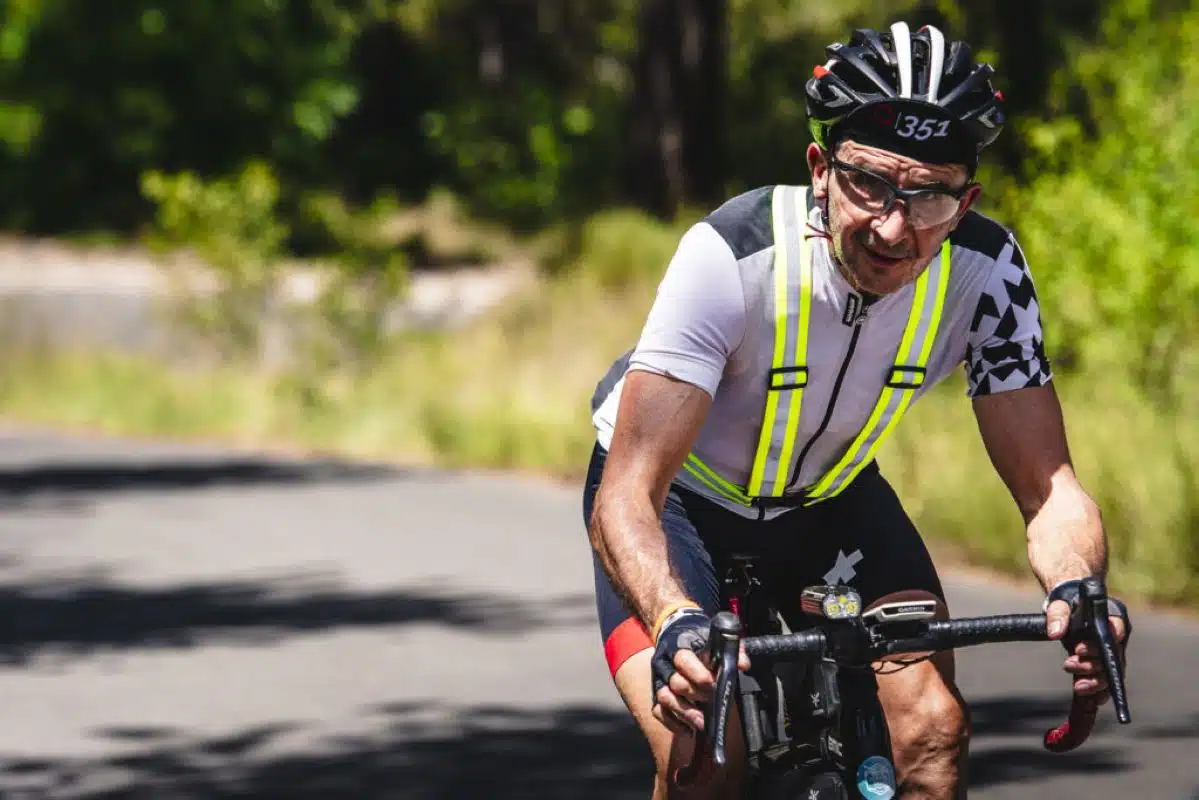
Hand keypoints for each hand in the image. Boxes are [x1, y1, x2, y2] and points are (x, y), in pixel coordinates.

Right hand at [650, 611, 750, 733]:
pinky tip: (688, 730)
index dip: (697, 673)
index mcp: (679, 647)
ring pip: (665, 699)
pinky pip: (658, 712)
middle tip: (711, 701)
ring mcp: (659, 680)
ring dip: (685, 713)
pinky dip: (672, 723)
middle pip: (676, 683)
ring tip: (701, 723)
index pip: (683, 659)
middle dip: (695, 694)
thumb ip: (731, 649)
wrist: (676, 634)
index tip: (712, 683)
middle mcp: (665, 664)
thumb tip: (743, 665)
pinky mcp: (656, 694)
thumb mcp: (713, 638)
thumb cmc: (698, 639)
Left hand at [1046, 593, 1130, 705]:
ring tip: (1078, 686)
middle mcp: (1117, 636)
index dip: (1102, 643)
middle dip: (1093, 665)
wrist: (1070, 606)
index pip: (1115, 630)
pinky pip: (1107, 679)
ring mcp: (1111, 651)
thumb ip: (1058, 614)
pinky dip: (1101, 690)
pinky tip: (1093, 700)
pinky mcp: (1103, 662)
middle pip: (1113, 655)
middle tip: (1070, 664)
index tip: (1079, 649)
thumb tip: (1055, 633)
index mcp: (1112, 616)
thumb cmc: (1068, 601)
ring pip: (1111, 671)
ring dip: (1096, 681)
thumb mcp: (1060, 603)